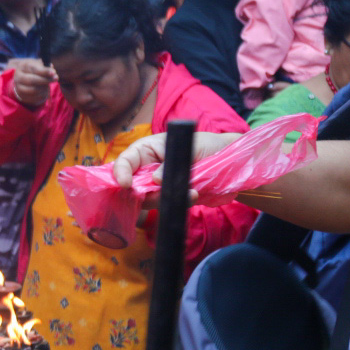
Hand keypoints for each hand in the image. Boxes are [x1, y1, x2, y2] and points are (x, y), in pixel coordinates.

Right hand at [9, 58, 53, 106]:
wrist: (24, 81)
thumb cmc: (34, 71)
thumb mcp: (39, 66)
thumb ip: (45, 67)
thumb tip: (52, 71)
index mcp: (23, 66)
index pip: (34, 69)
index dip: (44, 71)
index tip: (54, 72)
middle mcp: (18, 76)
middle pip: (32, 80)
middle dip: (46, 80)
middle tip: (56, 78)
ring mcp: (18, 87)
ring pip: (34, 90)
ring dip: (44, 88)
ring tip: (48, 85)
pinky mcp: (21, 96)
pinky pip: (34, 97)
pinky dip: (41, 94)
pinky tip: (43, 90)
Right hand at [109, 129, 241, 205]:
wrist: (229, 159)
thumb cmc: (206, 144)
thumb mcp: (190, 147)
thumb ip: (171, 163)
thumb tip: (155, 180)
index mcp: (146, 150)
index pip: (125, 161)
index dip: (120, 172)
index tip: (126, 184)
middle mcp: (146, 169)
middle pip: (130, 186)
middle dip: (142, 193)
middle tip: (160, 195)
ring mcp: (156, 186)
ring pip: (146, 200)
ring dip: (163, 200)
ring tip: (190, 192)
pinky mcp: (169, 198)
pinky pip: (166, 205)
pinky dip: (179, 203)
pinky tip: (194, 194)